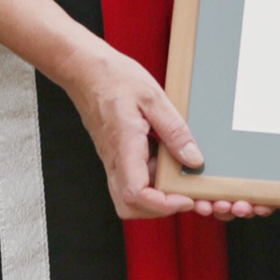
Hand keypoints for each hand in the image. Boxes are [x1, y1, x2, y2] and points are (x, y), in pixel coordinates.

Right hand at [56, 37, 271, 219]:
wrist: (85, 70)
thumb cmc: (114, 78)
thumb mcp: (153, 97)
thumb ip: (175, 130)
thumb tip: (194, 160)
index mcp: (123, 147)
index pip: (136, 193)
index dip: (163, 204)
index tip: (186, 198)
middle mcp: (114, 160)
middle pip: (131, 206)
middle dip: (160, 210)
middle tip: (187, 196)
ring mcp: (112, 159)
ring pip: (130, 197)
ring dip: (157, 197)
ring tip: (181, 181)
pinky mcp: (115, 155)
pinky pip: (132, 178)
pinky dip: (152, 180)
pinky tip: (169, 162)